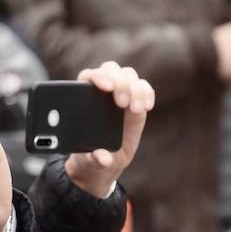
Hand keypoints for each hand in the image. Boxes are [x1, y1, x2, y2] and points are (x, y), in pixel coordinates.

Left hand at [62, 61, 154, 198]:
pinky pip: (144, 88)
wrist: (104, 162)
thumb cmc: (89, 156)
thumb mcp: (89, 161)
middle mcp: (102, 92)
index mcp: (83, 99)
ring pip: (128, 75)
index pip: (88, 76)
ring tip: (135, 110)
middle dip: (118, 81)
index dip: (97, 76)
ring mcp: (120, 94)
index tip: (105, 87)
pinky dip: (147, 93)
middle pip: (110, 70)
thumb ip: (94, 158)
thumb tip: (102, 157)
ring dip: (134, 88)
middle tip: (122, 102)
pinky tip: (147, 107)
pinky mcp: (136, 101)